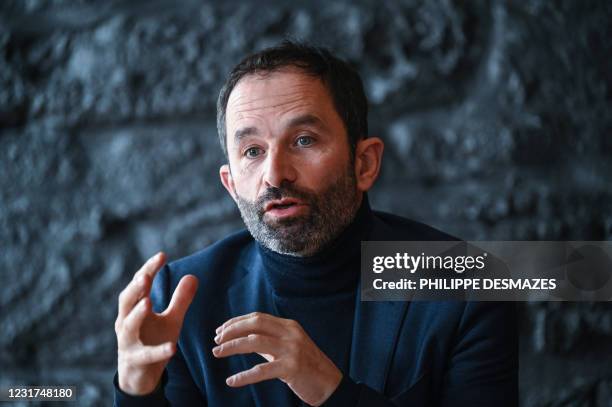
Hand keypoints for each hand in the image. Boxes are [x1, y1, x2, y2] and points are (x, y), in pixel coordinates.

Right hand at [115, 252, 198, 394]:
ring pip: (129, 326)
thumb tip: (192, 276)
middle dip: (136, 288)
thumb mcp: (171, 319)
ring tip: (148, 303)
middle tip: (145, 276)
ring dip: (137, 314)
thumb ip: (181, 300)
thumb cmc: (153, 340)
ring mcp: (128, 342)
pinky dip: (158, 351)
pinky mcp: (135, 360)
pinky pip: (146, 355)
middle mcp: (126, 322)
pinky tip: (172, 348)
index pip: (139, 284)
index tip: (162, 255)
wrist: (140, 374)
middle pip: (127, 301)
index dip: (148, 269)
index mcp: (134, 308)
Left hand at [212, 312, 341, 405]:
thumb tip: (242, 339)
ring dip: (232, 346)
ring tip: (217, 353)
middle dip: (232, 329)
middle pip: (255, 324)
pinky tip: (232, 380)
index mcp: (288, 326)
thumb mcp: (288, 348)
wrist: (329, 384)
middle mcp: (290, 334)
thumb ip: (268, 342)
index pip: (257, 317)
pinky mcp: (292, 368)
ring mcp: (292, 350)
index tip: (220, 330)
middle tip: (216, 339)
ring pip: (255, 342)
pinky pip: (262, 370)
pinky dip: (244, 376)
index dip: (236, 322)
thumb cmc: (306, 367)